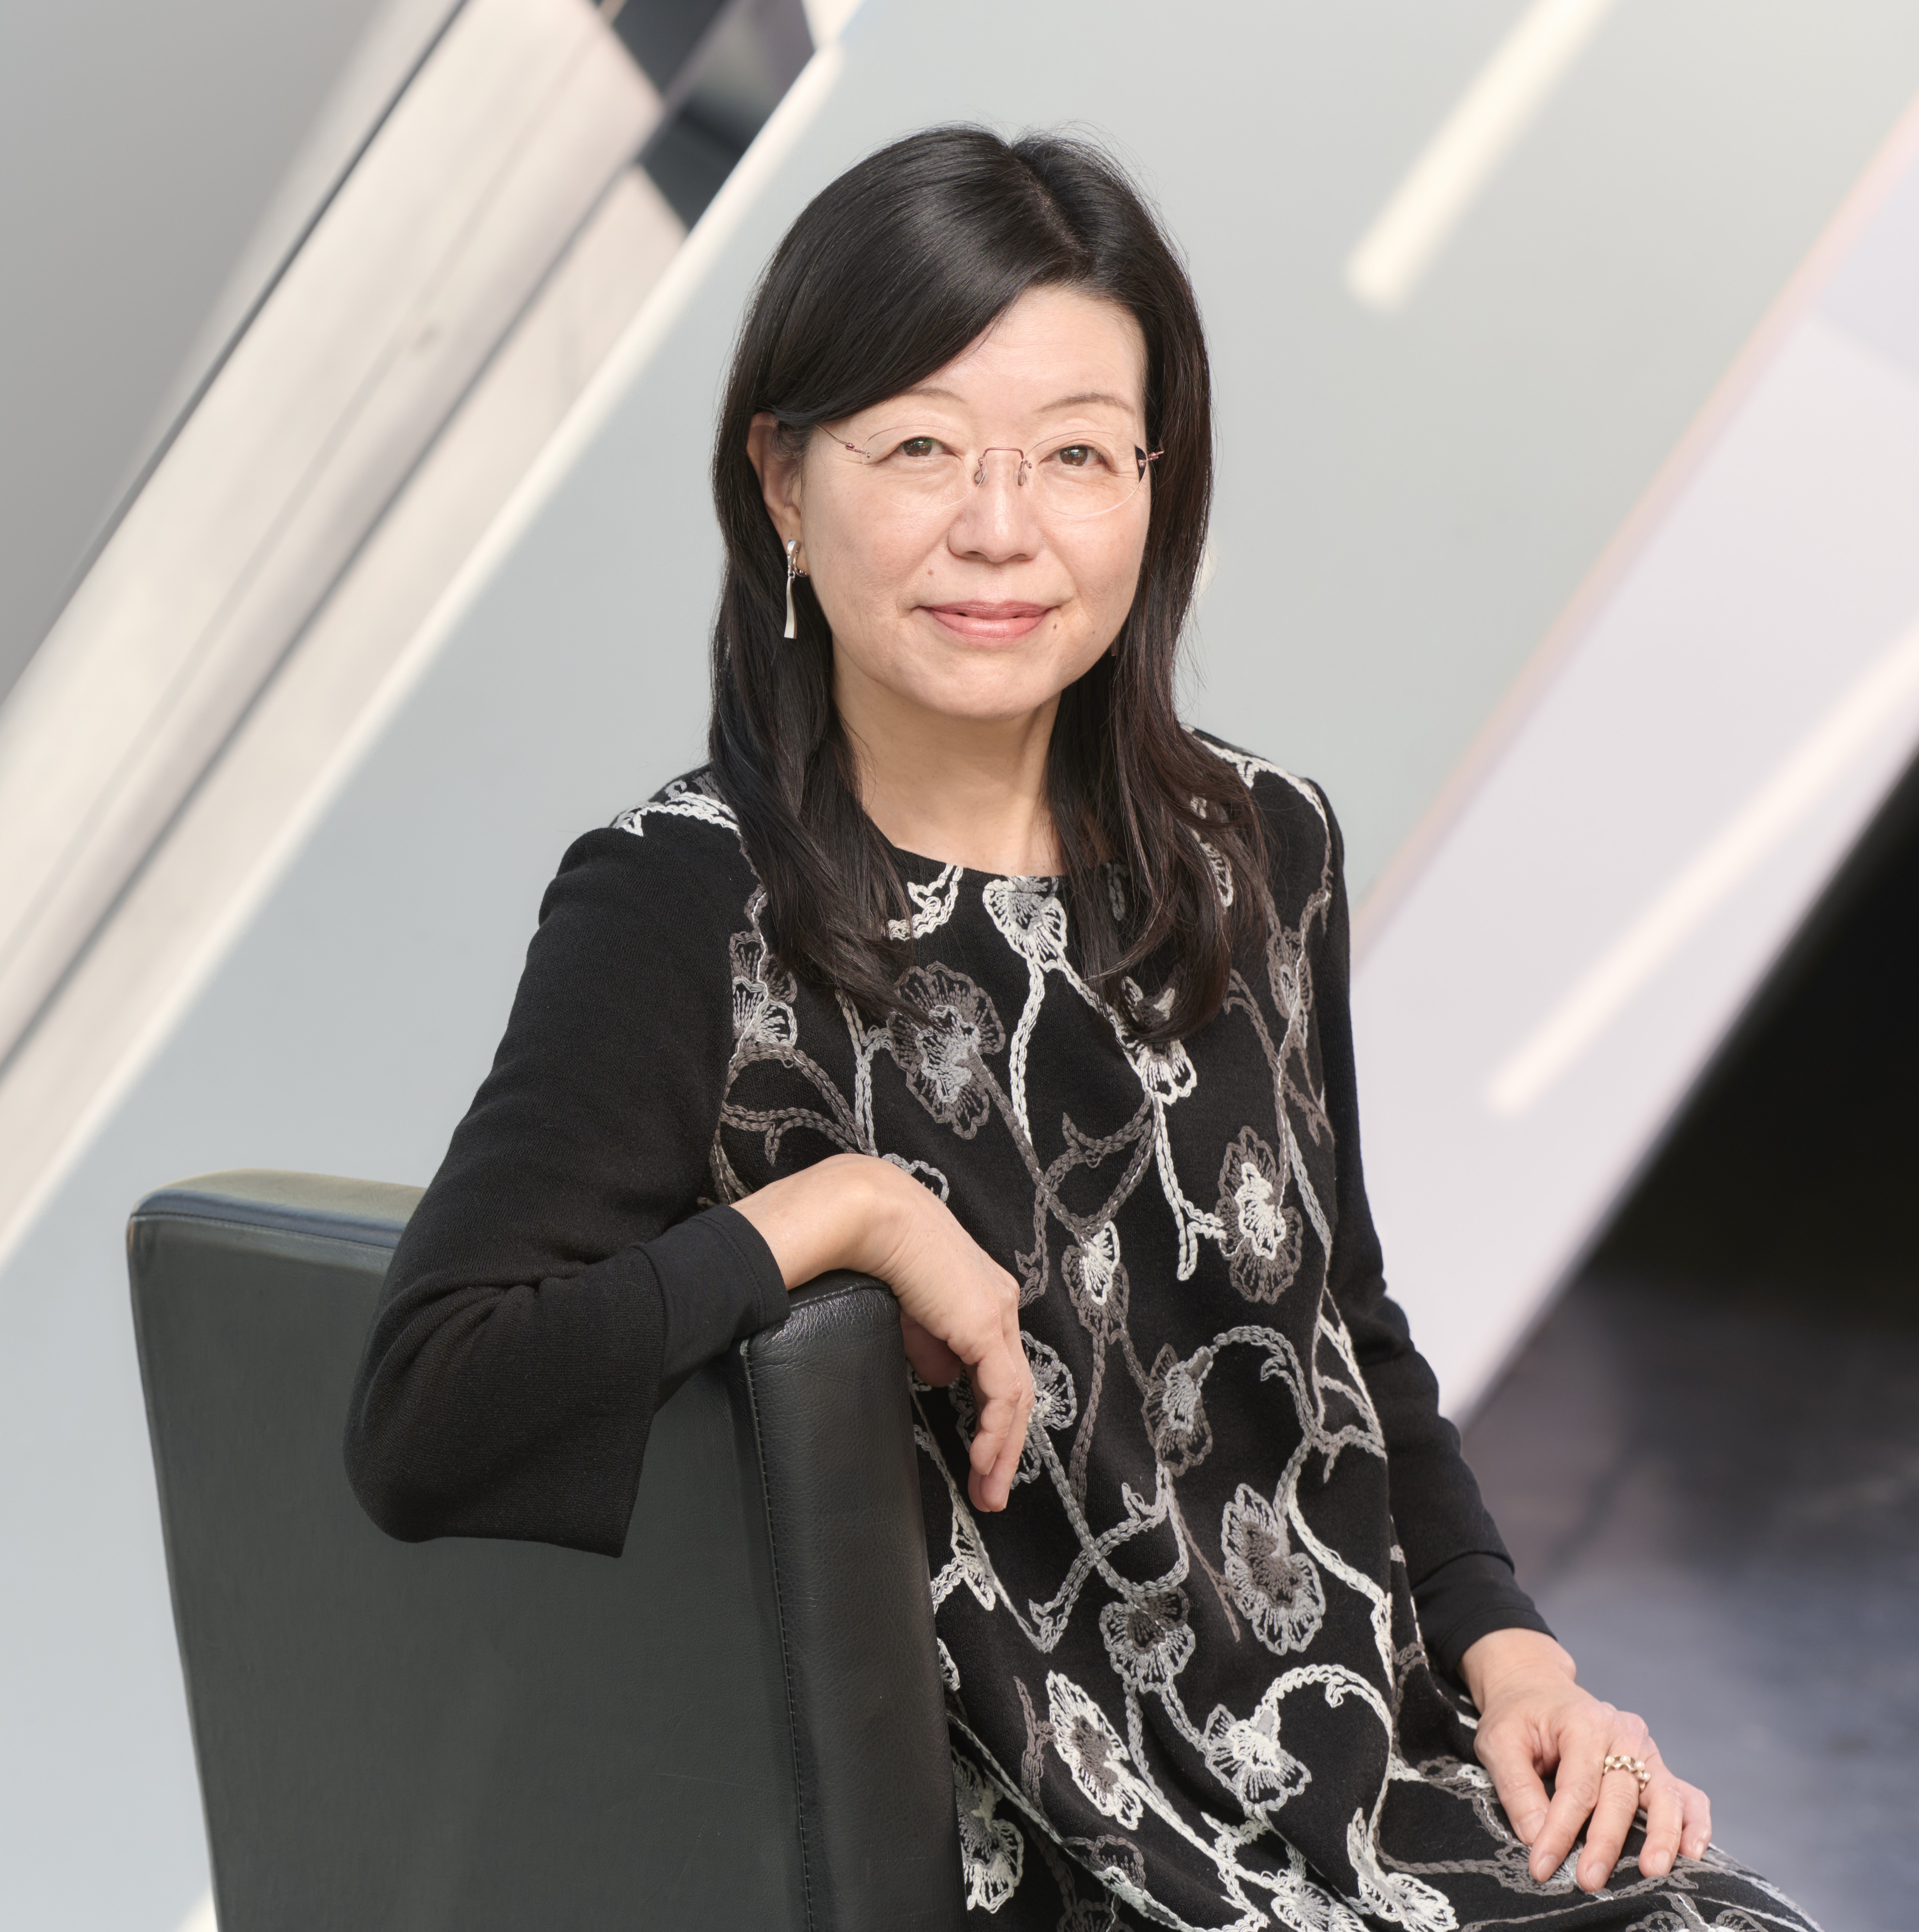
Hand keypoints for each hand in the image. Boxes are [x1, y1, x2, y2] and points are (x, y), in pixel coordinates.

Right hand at [731, 1154, 1034, 1513]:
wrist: (865, 1213)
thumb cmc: (873, 1248)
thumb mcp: (908, 1310)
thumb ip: (930, 1342)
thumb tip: (942, 1377)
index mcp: (981, 1294)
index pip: (998, 1366)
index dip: (992, 1414)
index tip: (977, 1456)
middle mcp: (997, 1302)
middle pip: (1013, 1387)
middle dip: (1003, 1445)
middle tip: (988, 1489)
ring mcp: (995, 1313)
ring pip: (1015, 1396)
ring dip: (1001, 1451)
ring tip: (986, 1492)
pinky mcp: (985, 1325)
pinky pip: (1002, 1394)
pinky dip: (995, 1434)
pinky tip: (981, 1463)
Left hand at [1458, 1629, 1711, 1891]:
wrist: (1536, 1687)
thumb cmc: (1517, 1715)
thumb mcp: (1499, 1741)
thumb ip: (1517, 1789)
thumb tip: (1536, 1838)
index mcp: (1583, 1721)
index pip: (1576, 1787)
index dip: (1560, 1832)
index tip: (1543, 1867)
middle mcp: (1621, 1732)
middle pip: (1619, 1796)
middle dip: (1605, 1844)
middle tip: (1588, 1881)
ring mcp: (1645, 1748)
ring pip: (1663, 1796)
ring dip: (1661, 1837)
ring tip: (1652, 1871)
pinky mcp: (1657, 1765)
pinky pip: (1687, 1795)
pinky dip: (1694, 1824)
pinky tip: (1691, 1853)